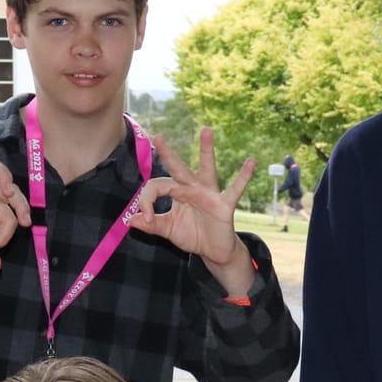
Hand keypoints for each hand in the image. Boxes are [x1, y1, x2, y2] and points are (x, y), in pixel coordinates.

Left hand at [130, 126, 253, 289]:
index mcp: (177, 193)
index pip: (158, 187)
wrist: (213, 251)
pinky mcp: (224, 205)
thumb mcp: (169, 230)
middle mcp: (192, 189)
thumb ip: (151, 225)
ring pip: (207, 169)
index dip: (147, 201)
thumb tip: (130, 220)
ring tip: (206, 130)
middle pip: (178, 168)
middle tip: (158, 137)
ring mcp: (209, 194)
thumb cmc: (192, 235)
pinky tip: (251, 162)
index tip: (145, 218)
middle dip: (168, 154)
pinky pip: (235, 189)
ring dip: (206, 150)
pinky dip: (244, 176)